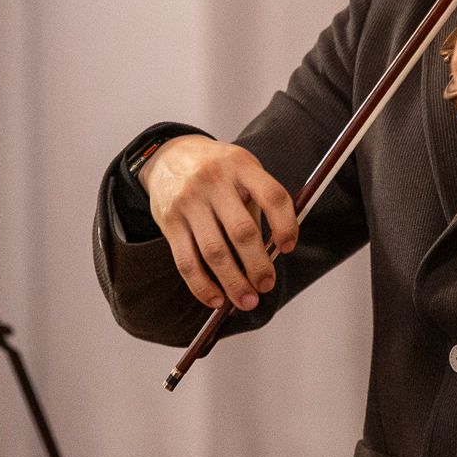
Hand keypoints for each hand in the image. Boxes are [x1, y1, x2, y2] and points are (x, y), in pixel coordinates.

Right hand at [138, 135, 298, 312]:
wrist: (169, 156)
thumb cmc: (216, 170)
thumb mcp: (242, 170)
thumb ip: (257, 203)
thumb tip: (273, 253)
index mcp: (241, 166)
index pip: (272, 196)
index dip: (286, 225)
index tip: (287, 247)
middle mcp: (214, 181)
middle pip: (242, 231)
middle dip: (258, 266)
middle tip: (266, 285)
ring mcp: (188, 201)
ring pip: (214, 252)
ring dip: (233, 283)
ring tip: (247, 300)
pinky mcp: (169, 222)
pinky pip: (186, 261)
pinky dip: (202, 286)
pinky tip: (216, 298)